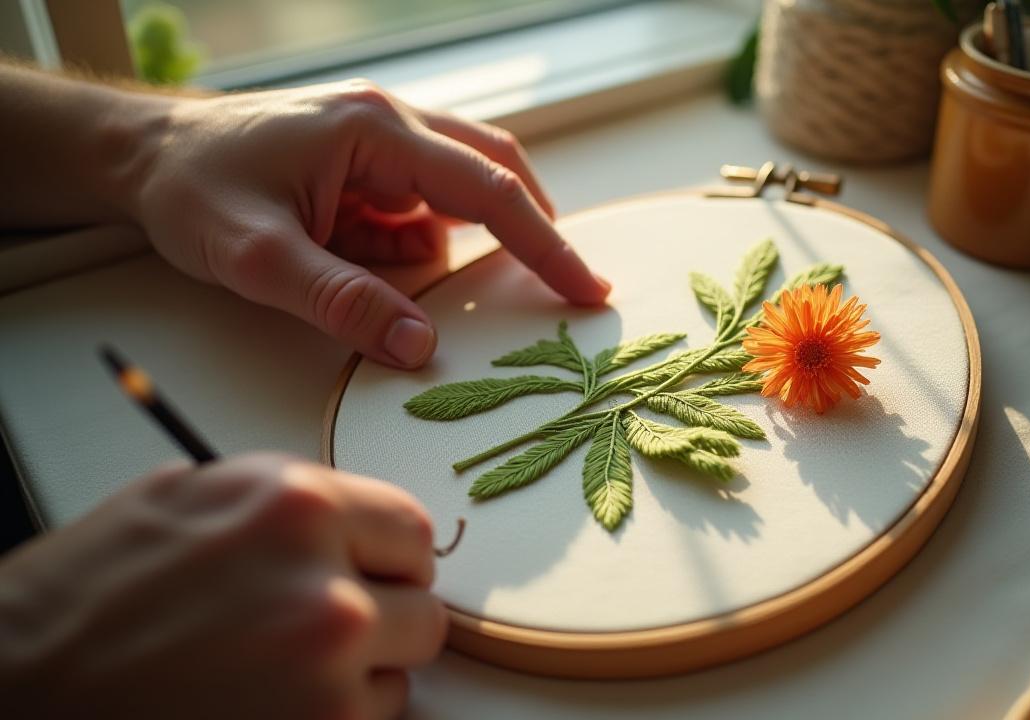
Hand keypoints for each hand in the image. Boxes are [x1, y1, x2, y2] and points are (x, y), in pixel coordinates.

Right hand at [0, 454, 444, 719]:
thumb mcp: (191, 497)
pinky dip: (333, 717)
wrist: (19, 686)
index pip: (411, 530)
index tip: (374, 573)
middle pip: (422, 606)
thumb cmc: (87, 595)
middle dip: (383, 618)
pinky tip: (266, 705)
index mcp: (296, 506)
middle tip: (323, 629)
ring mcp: (324, 673)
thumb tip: (351, 523)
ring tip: (276, 671)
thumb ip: (288, 504)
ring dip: (358, 674)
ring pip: (400, 671)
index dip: (390, 557)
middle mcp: (325, 586)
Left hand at [128, 80, 610, 367]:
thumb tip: (420, 349)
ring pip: (456, 193)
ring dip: (448, 244)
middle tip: (555, 289)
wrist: (141, 155)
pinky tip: (355, 257)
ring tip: (374, 268)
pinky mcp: (368, 164)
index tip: (587, 289)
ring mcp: (380, 141)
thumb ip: (341, 302)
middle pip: (493, 171)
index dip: (545, 245)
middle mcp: (390, 123)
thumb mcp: (257, 258)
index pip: (487, 189)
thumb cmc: (192, 189)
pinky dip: (411, 245)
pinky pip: (416, 209)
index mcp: (375, 130)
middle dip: (524, 232)